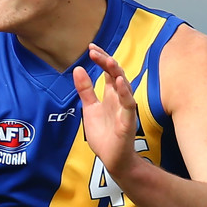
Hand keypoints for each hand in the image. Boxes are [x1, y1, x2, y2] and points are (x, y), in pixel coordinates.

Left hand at [73, 44, 138, 179]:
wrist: (112, 159)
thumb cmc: (104, 135)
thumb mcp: (89, 109)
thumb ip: (85, 90)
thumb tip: (77, 69)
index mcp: (110, 95)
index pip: (108, 71)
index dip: (101, 58)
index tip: (91, 47)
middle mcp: (119, 98)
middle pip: (116, 74)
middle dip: (106, 61)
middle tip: (94, 51)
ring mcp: (125, 109)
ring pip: (124, 86)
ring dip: (116, 73)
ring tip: (108, 61)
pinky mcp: (128, 121)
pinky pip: (129, 104)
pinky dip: (124, 93)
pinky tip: (119, 82)